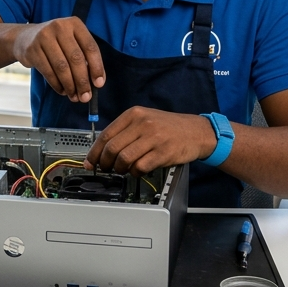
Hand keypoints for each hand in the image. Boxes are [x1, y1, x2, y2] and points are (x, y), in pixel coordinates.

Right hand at [11, 17, 104, 102]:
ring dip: (70, 85)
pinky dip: (57, 85)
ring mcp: (44, 37)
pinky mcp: (32, 49)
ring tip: (74, 96)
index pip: (90, 47)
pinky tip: (62, 91)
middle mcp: (59, 27)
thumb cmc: (55, 42)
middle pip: (76, 58)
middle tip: (86, 97)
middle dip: (82, 81)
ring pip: (62, 67)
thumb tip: (96, 82)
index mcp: (74, 24)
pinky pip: (48, 72)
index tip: (99, 84)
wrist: (25, 38)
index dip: (97, 67)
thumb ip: (84, 56)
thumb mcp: (71, 41)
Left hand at [85, 108, 216, 174]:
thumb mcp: (145, 119)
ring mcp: (153, 137)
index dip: (95, 152)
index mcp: (134, 113)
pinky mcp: (163, 152)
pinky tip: (137, 171)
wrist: (197, 131)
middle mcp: (142, 123)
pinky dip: (135, 173)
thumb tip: (102, 149)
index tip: (90, 162)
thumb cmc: (169, 127)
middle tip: (106, 169)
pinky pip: (140, 167)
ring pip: (124, 159)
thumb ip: (125, 131)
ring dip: (119, 169)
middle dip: (105, 163)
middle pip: (112, 148)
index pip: (106, 134)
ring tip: (123, 170)